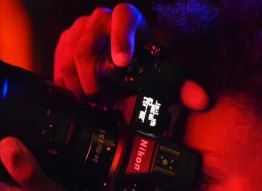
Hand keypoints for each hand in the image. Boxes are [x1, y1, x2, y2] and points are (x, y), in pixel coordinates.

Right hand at [54, 3, 209, 113]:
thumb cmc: (142, 62)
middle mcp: (101, 19)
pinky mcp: (64, 42)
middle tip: (98, 98)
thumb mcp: (162, 72)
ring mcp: (79, 29)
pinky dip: (66, 82)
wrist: (117, 55)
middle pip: (87, 44)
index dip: (121, 39)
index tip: (122, 62)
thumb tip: (203, 101)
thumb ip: (182, 86)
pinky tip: (75, 95)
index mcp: (128, 19)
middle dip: (91, 76)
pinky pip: (59, 62)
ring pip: (70, 54)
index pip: (124, 19)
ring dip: (77, 82)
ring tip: (88, 100)